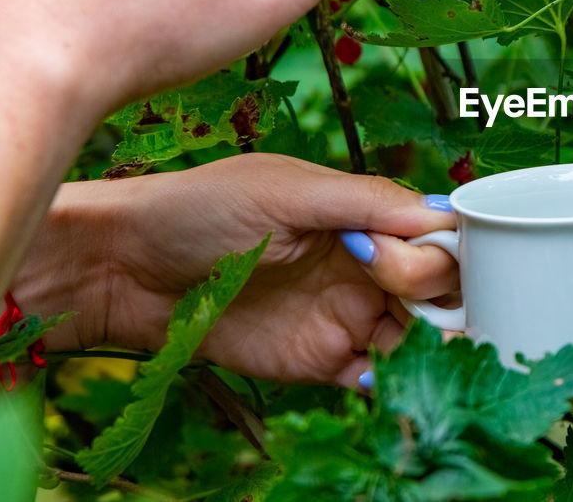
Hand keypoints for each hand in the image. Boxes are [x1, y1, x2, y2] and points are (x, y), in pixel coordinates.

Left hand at [15, 153, 458, 387]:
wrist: (126, 271)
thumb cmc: (199, 209)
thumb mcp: (287, 190)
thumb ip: (366, 200)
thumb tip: (443, 211)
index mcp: (365, 217)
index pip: (436, 235)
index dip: (446, 249)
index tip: (424, 258)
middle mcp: (366, 267)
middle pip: (439, 287)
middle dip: (440, 295)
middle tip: (403, 298)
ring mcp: (346, 316)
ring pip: (418, 335)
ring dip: (433, 344)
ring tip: (428, 351)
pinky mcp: (321, 363)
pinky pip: (377, 377)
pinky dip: (396, 381)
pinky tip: (389, 375)